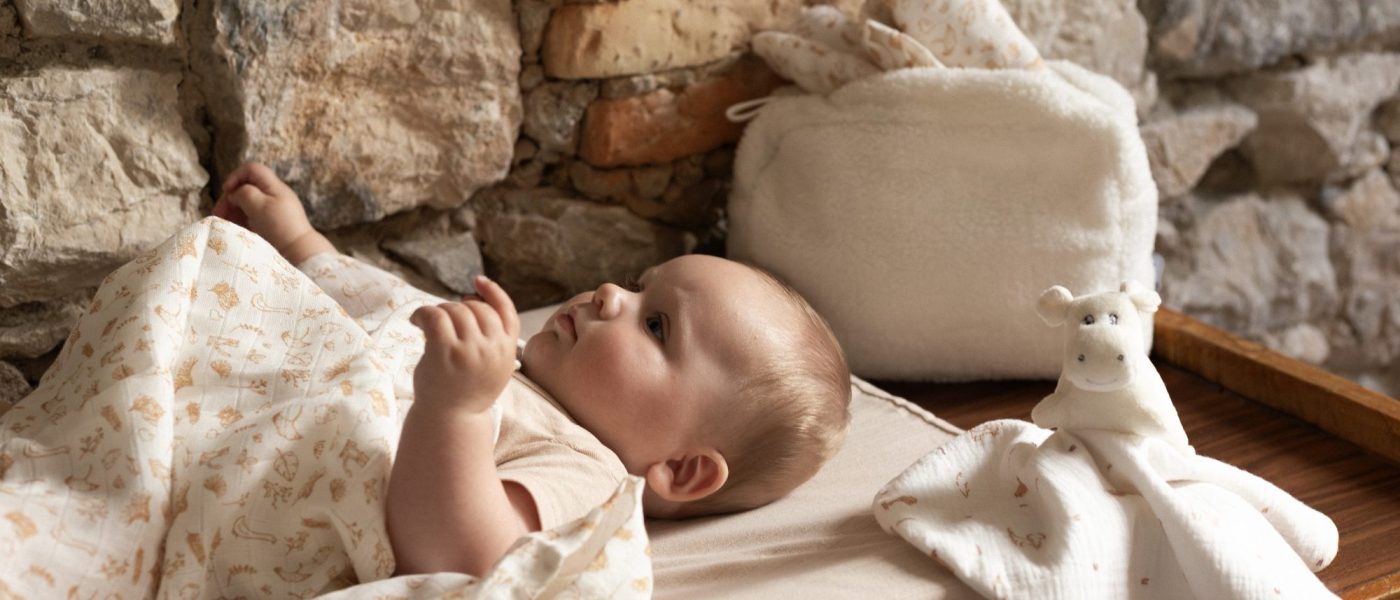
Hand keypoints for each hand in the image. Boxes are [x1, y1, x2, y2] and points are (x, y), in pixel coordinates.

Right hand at [213, 163, 313, 252]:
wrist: (297, 251)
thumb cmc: (279, 226)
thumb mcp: (259, 205)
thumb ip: (244, 193)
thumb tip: (234, 193)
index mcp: (273, 186)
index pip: (252, 170)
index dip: (236, 176)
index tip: (226, 191)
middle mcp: (272, 195)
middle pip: (245, 188)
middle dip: (229, 198)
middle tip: (218, 213)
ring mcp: (270, 210)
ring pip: (245, 203)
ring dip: (231, 210)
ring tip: (222, 222)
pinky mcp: (268, 224)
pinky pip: (249, 217)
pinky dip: (238, 220)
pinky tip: (231, 227)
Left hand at [410, 276, 520, 413]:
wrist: (451, 420)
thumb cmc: (467, 392)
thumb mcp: (493, 366)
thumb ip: (492, 338)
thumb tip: (472, 299)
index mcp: (507, 350)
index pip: (506, 311)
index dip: (493, 292)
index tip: (477, 281)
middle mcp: (492, 348)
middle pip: (476, 308)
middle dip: (457, 308)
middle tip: (441, 320)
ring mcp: (469, 350)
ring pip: (455, 310)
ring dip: (438, 311)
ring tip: (427, 324)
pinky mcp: (445, 352)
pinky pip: (434, 317)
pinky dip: (423, 314)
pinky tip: (415, 322)